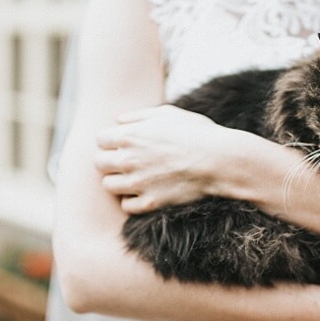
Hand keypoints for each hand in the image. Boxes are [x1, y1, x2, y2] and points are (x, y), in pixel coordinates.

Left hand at [93, 105, 225, 212]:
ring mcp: (137, 183)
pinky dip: (132, 200)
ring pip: (109, 186)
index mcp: (130, 135)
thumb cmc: (197, 133)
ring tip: (136, 177)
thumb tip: (117, 120)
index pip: (100, 139)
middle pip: (99, 163)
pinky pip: (126, 206)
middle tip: (128, 161)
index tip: (125, 143)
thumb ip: (138, 115)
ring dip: (119, 181)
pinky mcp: (150, 202)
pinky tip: (145, 192)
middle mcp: (128, 159)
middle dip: (111, 161)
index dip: (112, 141)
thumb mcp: (168, 114)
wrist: (220, 160)